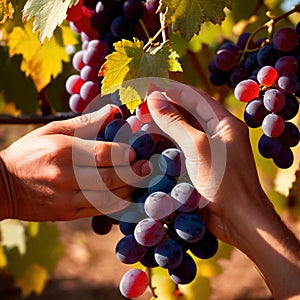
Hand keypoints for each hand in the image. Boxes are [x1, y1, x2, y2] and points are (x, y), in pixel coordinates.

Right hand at [0, 104, 150, 221]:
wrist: (2, 186)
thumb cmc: (29, 153)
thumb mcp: (53, 131)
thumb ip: (86, 122)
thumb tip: (114, 111)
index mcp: (63, 151)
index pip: (103, 154)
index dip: (124, 154)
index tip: (136, 152)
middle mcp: (66, 177)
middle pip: (110, 178)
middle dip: (133, 173)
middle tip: (146, 168)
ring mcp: (67, 199)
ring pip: (108, 197)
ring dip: (128, 189)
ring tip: (139, 181)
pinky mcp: (68, 214)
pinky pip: (99, 210)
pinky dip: (116, 203)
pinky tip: (125, 195)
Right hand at [147, 82, 299, 298]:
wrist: (238, 219)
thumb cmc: (224, 181)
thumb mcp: (197, 146)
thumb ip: (175, 122)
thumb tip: (154, 99)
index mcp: (224, 122)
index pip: (195, 97)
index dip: (172, 90)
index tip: (150, 86)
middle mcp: (217, 133)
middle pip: (186, 113)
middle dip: (163, 108)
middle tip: (139, 107)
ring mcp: (208, 150)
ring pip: (181, 131)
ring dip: (161, 125)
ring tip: (139, 122)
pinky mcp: (199, 166)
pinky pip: (179, 148)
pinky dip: (164, 143)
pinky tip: (149, 141)